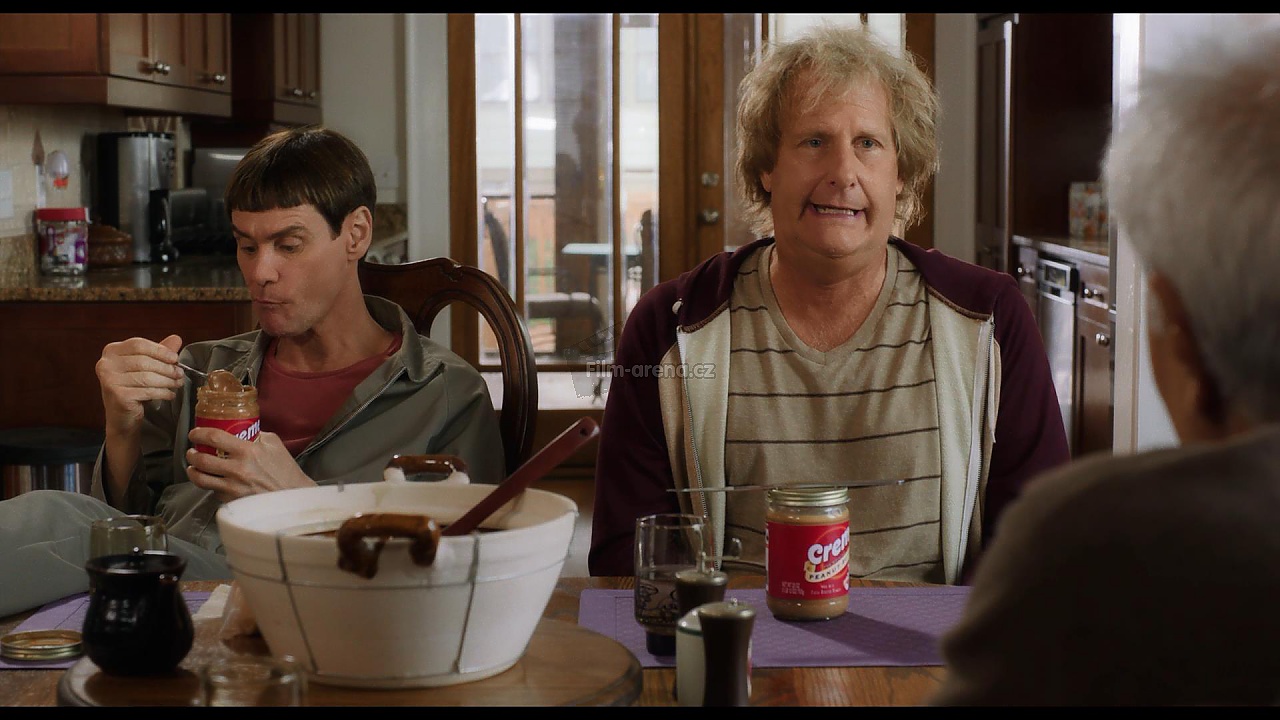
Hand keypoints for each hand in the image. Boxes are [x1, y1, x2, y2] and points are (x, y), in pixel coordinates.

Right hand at [96, 334, 184, 435]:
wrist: (122, 417)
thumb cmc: (133, 388)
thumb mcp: (146, 367)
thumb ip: (158, 352)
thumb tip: (176, 338)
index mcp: (111, 351)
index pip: (138, 344)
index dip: (160, 350)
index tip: (175, 358)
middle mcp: (106, 364)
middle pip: (143, 361)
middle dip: (166, 368)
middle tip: (180, 374)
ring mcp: (109, 380)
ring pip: (146, 377)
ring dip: (167, 381)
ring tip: (177, 384)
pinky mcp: (117, 396)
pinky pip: (147, 391)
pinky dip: (162, 393)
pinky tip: (170, 394)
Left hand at [185, 429, 315, 502]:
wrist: (292, 496)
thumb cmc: (286, 470)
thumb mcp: (274, 444)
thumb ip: (256, 435)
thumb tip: (241, 430)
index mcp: (247, 451)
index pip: (214, 437)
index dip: (199, 433)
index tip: (195, 433)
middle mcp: (237, 469)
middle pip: (201, 459)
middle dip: (191, 453)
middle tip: (192, 450)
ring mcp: (233, 487)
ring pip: (200, 478)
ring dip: (192, 471)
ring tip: (193, 467)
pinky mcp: (232, 500)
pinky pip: (213, 491)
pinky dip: (210, 485)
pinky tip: (213, 481)